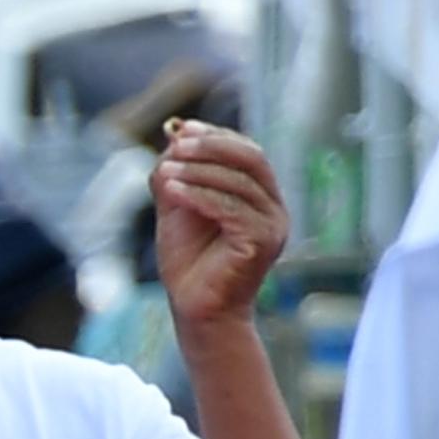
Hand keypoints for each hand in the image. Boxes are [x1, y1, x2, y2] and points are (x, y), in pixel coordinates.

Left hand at [153, 121, 288, 336]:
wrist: (196, 308)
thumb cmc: (188, 260)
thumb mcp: (177, 208)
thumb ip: (177, 174)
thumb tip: (174, 135)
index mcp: (258, 195)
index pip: (246, 152)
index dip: (216, 136)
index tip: (183, 129)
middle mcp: (273, 207)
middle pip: (251, 159)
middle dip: (212, 147)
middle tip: (176, 145)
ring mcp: (273, 225)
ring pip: (239, 183)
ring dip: (198, 172)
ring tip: (165, 172)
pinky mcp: (263, 242)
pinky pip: (232, 209)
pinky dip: (200, 195)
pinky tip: (172, 191)